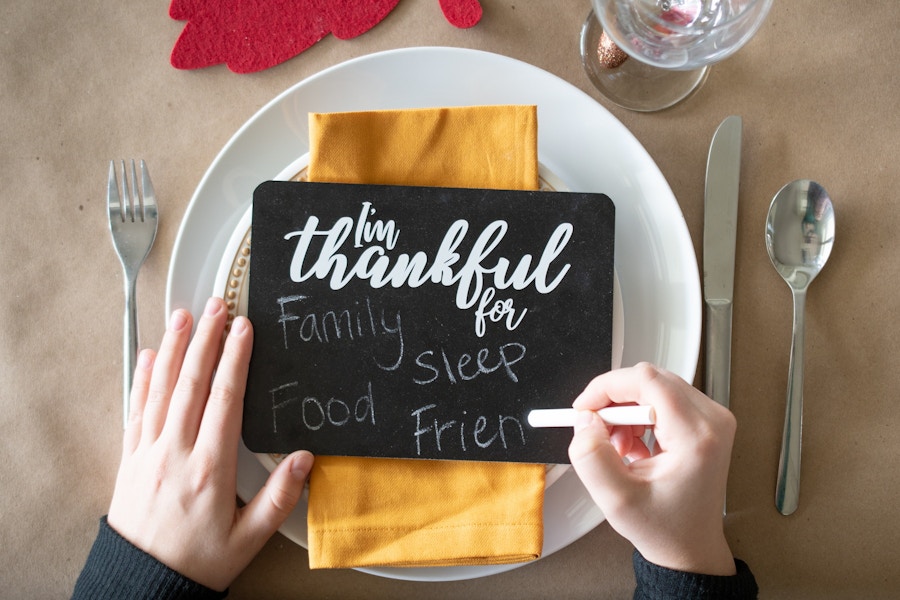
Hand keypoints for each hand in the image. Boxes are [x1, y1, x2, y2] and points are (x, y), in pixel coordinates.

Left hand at [107, 297, 313, 590]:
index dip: (235, 359)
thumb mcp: (249, 537)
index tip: (242, 329)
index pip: (224, 399)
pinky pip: (136, 410)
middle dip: (206, 339)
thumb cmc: (198, 562)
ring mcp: (149, 453)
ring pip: (162, 390)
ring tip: (184, 316)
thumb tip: (306, 459)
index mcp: (211, 468)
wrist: (141, 584)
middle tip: (216, 304)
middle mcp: (177, 452)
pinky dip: (144, 379)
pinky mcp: (131, 459)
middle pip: (192, 383)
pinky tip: (151, 356)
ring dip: (175, 349)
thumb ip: (280, 498)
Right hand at [568, 363, 736, 575]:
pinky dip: (638, 417)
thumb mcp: (616, 499)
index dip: (606, 387)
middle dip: (614, 402)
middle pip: (649, 380)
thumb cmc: (665, 527)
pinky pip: (662, 399)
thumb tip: (585, 420)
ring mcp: (712, 419)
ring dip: (625, 412)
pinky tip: (634, 446)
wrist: (690, 546)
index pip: (646, 381)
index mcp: (695, 437)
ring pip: (653, 387)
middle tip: (596, 431)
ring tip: (619, 448)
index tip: (585, 408)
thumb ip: (591, 456)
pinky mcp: (705, 421)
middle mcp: (712, 421)